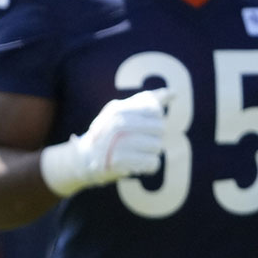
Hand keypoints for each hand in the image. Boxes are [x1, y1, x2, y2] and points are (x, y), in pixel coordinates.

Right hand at [40, 88, 170, 196]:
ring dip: (152, 152)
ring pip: (157, 146)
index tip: (145, 126)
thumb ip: (147, 102)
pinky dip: (149, 165)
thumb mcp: (122, 112)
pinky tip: (139, 164)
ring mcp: (116, 143)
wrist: (84, 158)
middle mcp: (116, 123)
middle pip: (159, 128)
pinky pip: (152, 162)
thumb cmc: (108, 134)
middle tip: (140, 141)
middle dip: (155, 137)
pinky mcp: (119, 162)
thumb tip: (173, 92)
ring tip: (137, 153)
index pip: (155, 112)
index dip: (156, 120)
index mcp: (117, 109)